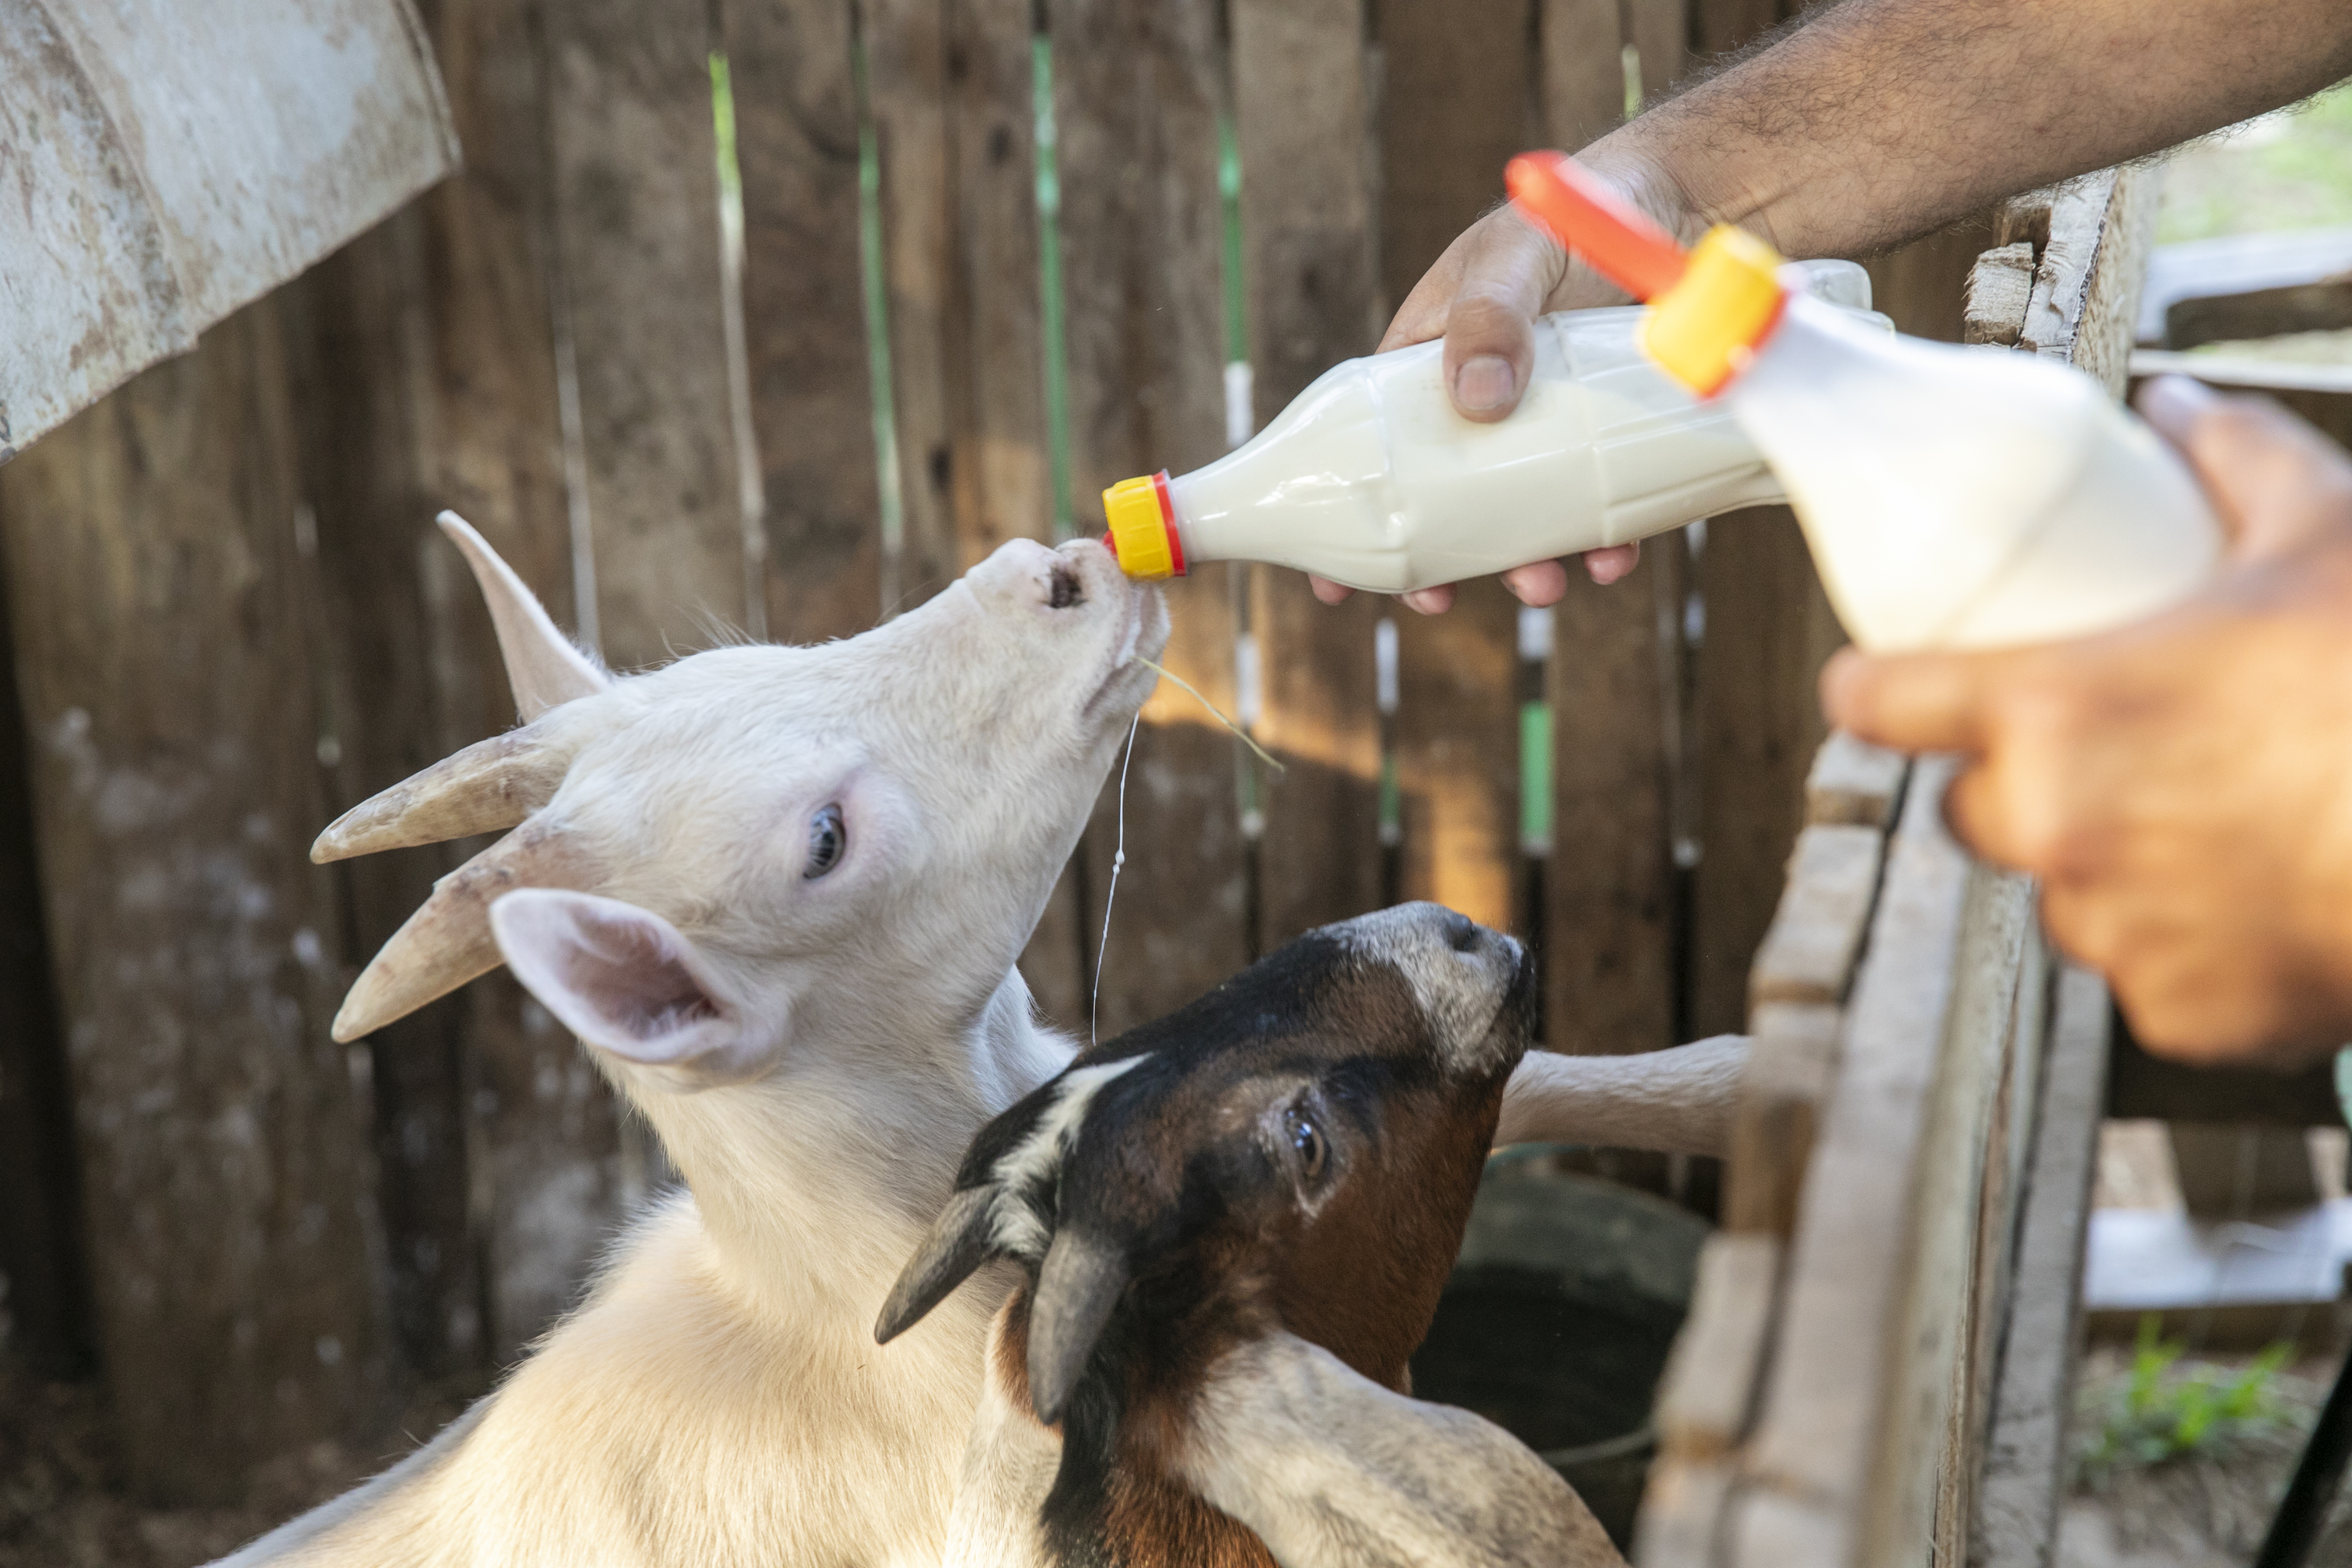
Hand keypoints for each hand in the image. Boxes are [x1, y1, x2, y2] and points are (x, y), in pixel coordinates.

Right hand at [1310, 159, 1696, 615]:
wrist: (1683, 213)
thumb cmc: (1573, 218)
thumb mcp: (1513, 258)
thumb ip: (1488, 319)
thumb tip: (1476, 401)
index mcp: (1426, 366)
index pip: (1374, 450)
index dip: (1351, 514)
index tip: (1331, 583)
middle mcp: (1479, 408)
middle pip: (1444, 504)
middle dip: (1442, 563)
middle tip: (1440, 601)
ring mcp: (1545, 432)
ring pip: (1521, 520)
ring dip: (1525, 565)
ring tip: (1545, 585)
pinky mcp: (1607, 443)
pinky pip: (1596, 509)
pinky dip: (1601, 543)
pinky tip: (1613, 558)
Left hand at [1824, 378, 2351, 1066]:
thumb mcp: (2322, 535)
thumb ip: (2231, 461)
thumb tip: (2176, 412)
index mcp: (2053, 710)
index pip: (1878, 704)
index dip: (1872, 690)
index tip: (1873, 687)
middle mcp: (2057, 827)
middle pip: (1969, 806)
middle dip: (2018, 781)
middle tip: (2111, 750)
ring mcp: (2115, 928)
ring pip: (2061, 893)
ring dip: (2105, 863)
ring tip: (2212, 819)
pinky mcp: (2180, 1011)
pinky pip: (2149, 973)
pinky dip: (2189, 945)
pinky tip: (2259, 898)